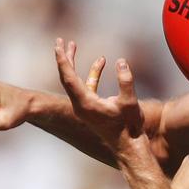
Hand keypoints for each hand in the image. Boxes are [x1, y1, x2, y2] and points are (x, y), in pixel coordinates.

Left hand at [55, 37, 143, 151]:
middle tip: (58, 41)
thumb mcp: (130, 103)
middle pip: (66, 77)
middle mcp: (81, 106)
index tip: (58, 44)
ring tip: (72, 45)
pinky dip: (92, 74)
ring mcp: (85, 108)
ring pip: (75, 81)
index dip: (62, 59)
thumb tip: (121, 61)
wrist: (129, 147)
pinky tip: (101, 61)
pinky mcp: (92, 109)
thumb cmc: (130, 128)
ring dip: (74, 63)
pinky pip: (88, 86)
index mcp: (85, 104)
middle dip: (63, 58)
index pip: (68, 77)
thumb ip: (126, 81)